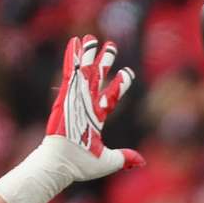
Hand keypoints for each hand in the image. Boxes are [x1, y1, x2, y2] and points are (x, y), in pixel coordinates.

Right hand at [44, 35, 142, 180]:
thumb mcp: (108, 161)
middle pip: (97, 78)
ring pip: (85, 72)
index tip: (126, 72)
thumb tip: (141, 161)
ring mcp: (75, 99)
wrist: (62, 163)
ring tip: (91, 38)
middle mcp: (86, 105)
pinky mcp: (65, 96)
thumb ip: (124, 157)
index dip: (119, 85)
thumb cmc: (81, 165)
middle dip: (104, 62)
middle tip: (110, 45)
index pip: (110, 97)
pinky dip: (73, 58)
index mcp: (95, 118)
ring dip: (88, 54)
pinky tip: (75, 43)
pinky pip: (71, 74)